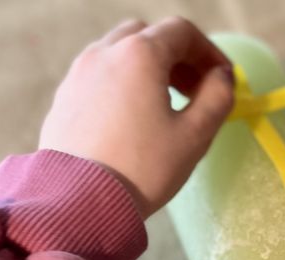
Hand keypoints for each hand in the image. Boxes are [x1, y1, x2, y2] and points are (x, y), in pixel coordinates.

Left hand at [39, 17, 234, 217]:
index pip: (181, 31)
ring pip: (118, 53)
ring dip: (146, 68)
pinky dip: (120, 84)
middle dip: (175, 56)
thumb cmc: (141, 170)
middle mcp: (103, 54)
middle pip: (147, 35)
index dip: (208, 51)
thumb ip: (217, 97)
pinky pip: (98, 77)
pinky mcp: (63, 99)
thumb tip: (222, 78)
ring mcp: (78, 75)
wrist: (79, 203)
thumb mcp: (194, 136)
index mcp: (139, 55)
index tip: (221, 78)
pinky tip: (131, 120)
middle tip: (193, 89)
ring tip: (162, 105)